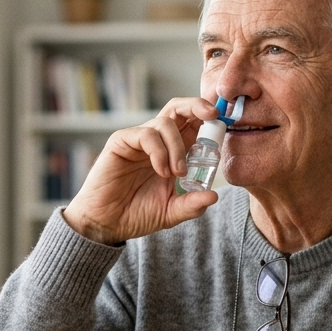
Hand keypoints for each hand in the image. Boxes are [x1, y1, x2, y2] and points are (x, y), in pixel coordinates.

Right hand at [64, 98, 220, 244]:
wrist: (106, 224)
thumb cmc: (136, 214)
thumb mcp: (171, 212)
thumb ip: (192, 205)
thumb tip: (214, 196)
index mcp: (173, 152)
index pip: (193, 124)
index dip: (209, 120)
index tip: (224, 124)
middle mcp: (157, 141)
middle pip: (179, 108)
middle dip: (197, 106)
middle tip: (212, 115)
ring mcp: (139, 140)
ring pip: (165, 121)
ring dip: (178, 147)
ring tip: (177, 173)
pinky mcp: (121, 142)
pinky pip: (146, 135)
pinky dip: (159, 152)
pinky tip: (160, 171)